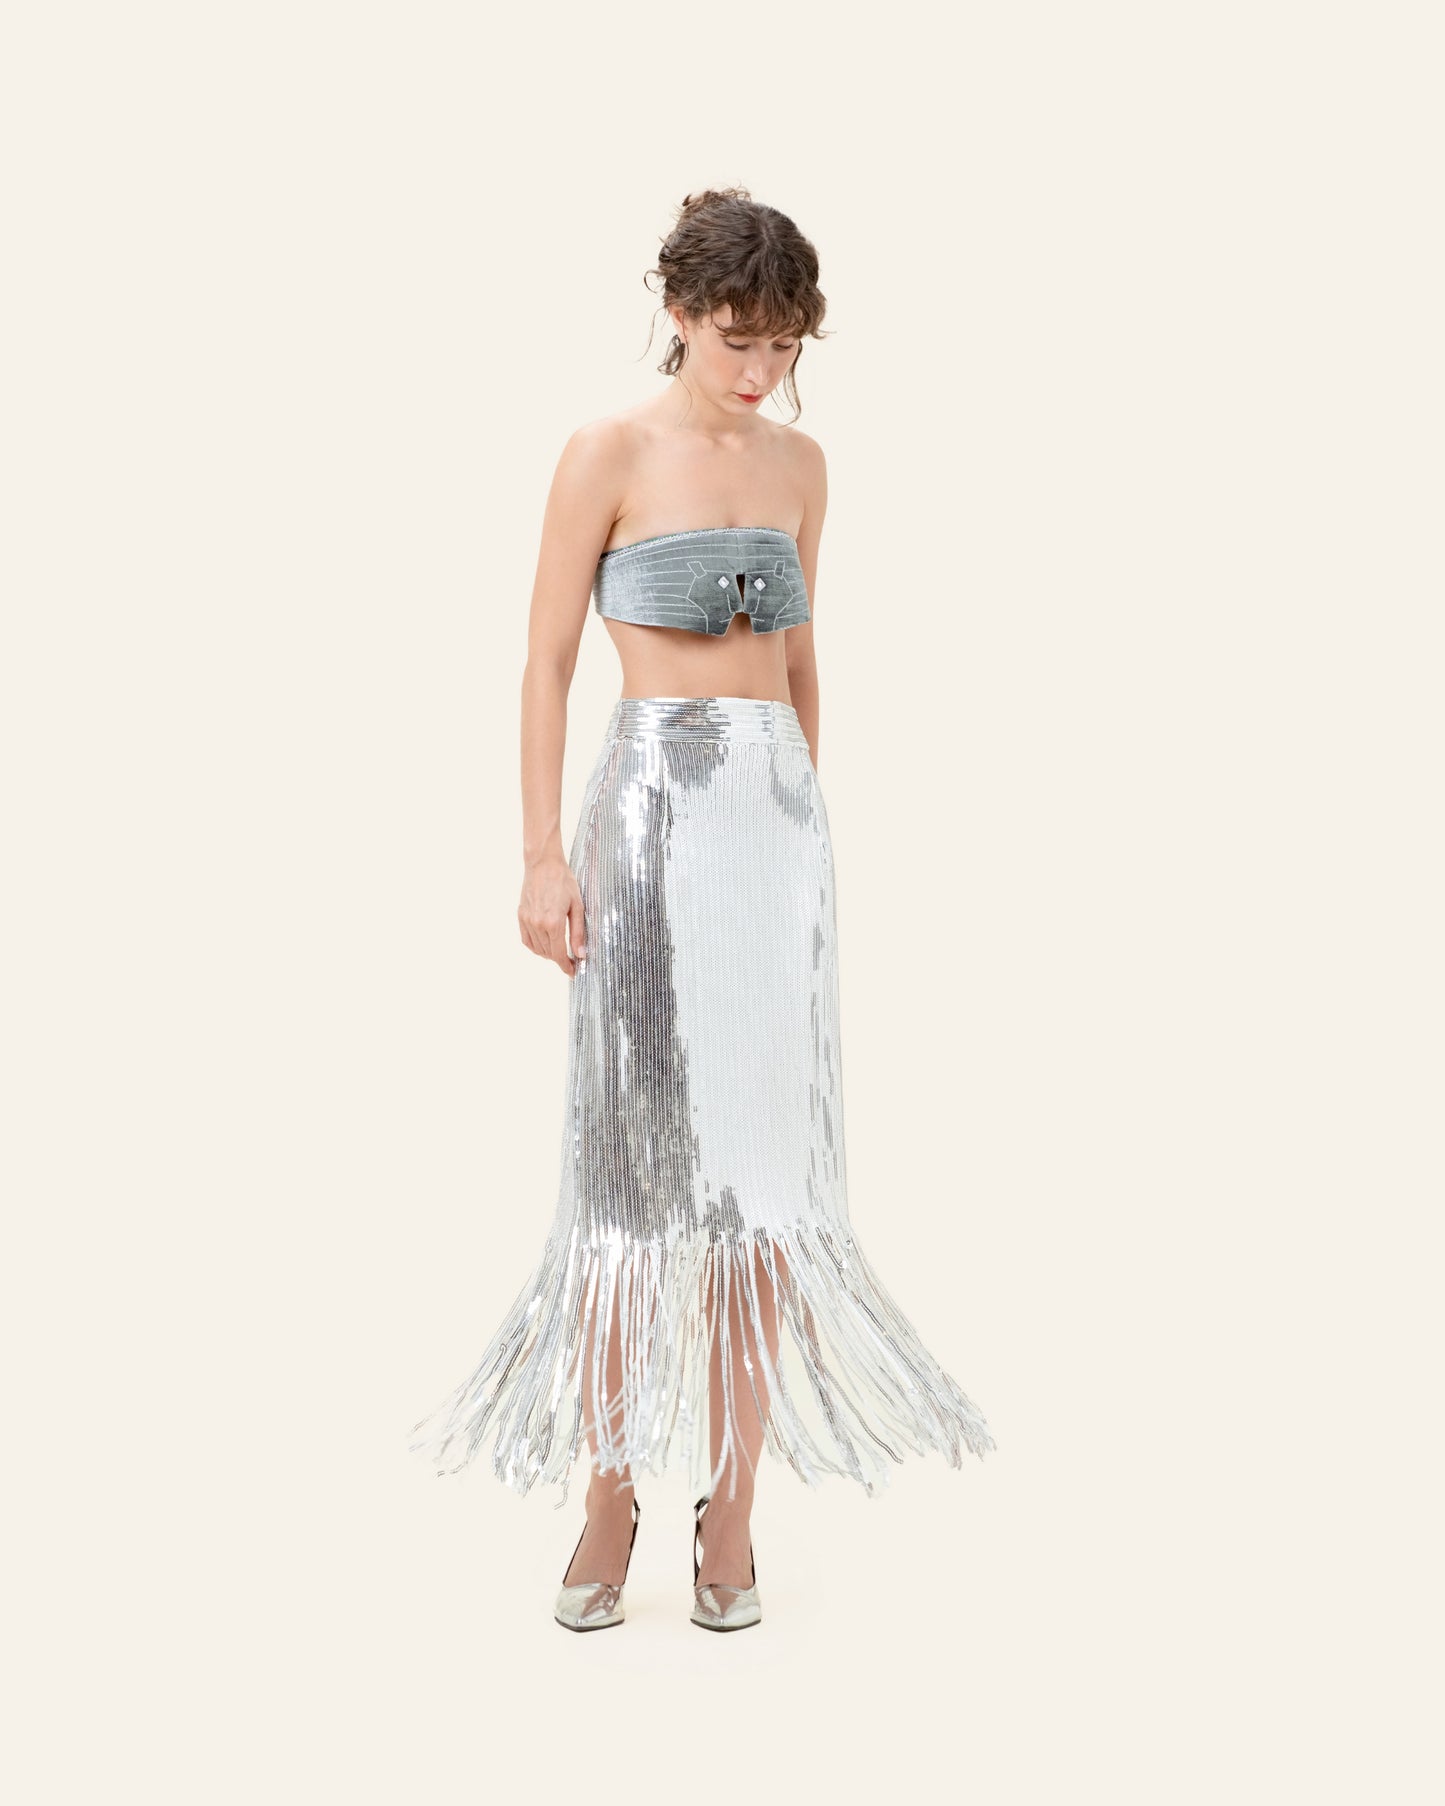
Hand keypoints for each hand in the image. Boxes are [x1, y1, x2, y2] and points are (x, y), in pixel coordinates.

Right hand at [518, 854, 586, 976]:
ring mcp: (527, 920)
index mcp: (553, 923)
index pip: (559, 955)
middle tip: (571, 958)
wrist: (543, 864)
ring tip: (560, 950)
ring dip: (548, 954)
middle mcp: (537, 924)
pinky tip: (545, 943)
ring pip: (537, 949)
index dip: (566, 966)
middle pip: (548, 954)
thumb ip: (578, 932)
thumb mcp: (577, 906)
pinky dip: (535, 946)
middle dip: (560, 960)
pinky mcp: (521, 916)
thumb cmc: (563, 881)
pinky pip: (526, 940)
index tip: (573, 972)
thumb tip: (581, 954)